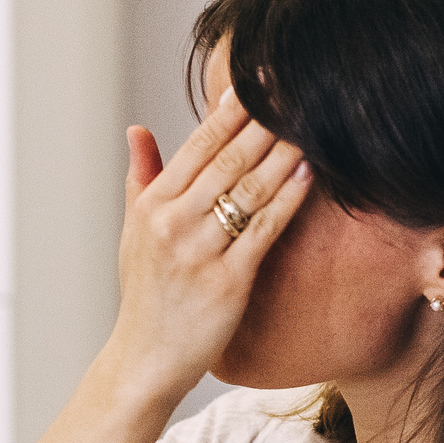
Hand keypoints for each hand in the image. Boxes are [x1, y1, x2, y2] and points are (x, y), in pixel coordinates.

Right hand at [103, 95, 310, 403]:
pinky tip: (308, 174)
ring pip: (250, 188)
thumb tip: (137, 129)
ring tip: (311, 123)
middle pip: (229, 158)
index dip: (232, 111)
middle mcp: (173, 222)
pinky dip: (288, 199)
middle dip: (266, 121)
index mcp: (152, 204)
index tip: (258, 83)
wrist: (145, 359)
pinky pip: (264, 229)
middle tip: (296, 89)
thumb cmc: (145, 294)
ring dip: (284, 152)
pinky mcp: (228, 281)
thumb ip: (141, 176)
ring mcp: (199, 252)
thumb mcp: (132, 231)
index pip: (198, 145)